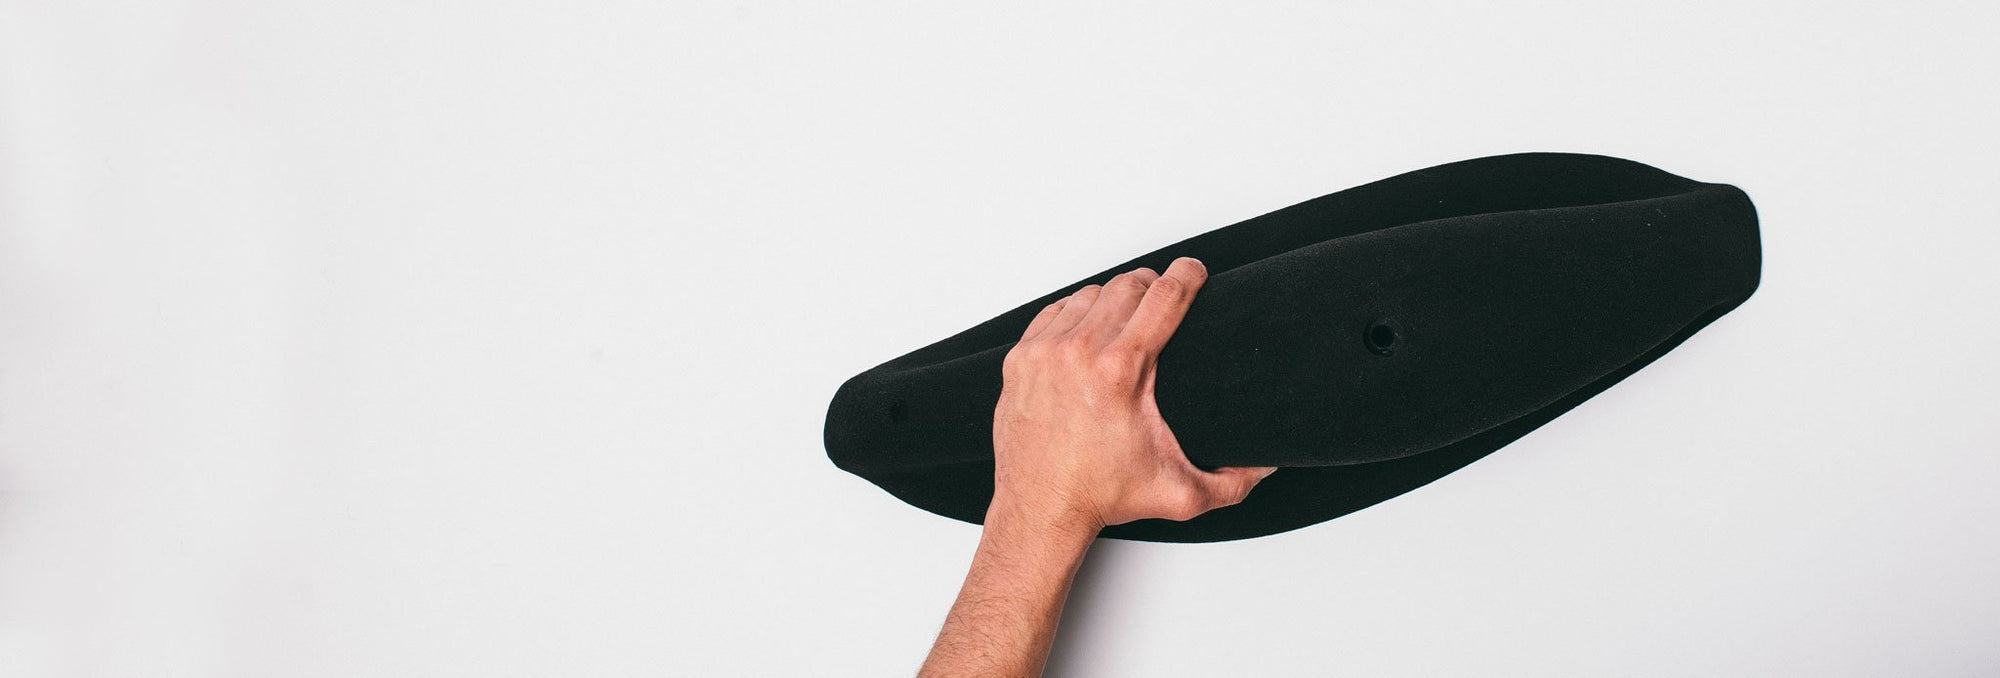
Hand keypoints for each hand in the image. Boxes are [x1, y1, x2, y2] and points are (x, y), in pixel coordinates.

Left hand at [991, 256, 1277, 532]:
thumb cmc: (1102, 497)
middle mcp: (1077, 352)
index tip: (1196, 270)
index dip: (1188, 274)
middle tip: (1166, 297)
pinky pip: (1055, 312)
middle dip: (1153, 285)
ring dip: (1114, 297)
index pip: (1164, 295)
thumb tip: (1268, 463)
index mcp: (1119, 371)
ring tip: (1130, 312)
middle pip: (1128, 286)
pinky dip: (1076, 312)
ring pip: (1089, 295)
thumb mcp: (1180, 494)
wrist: (1040, 510)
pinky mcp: (1020, 359)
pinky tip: (1090, 326)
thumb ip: (1234, 481)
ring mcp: (1044, 352)